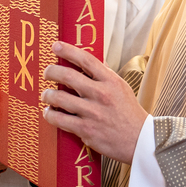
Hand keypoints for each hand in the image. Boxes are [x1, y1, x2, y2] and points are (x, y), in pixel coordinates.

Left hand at [41, 42, 146, 164]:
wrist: (139, 140)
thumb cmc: (129, 112)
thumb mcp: (122, 88)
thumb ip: (106, 74)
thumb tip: (92, 61)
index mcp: (110, 81)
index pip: (86, 59)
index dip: (68, 50)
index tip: (56, 46)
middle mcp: (100, 94)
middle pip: (67, 76)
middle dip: (52, 71)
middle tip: (47, 72)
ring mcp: (92, 113)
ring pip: (59, 98)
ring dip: (48, 95)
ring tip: (46, 95)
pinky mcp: (85, 130)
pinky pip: (59, 119)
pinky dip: (50, 114)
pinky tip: (49, 112)